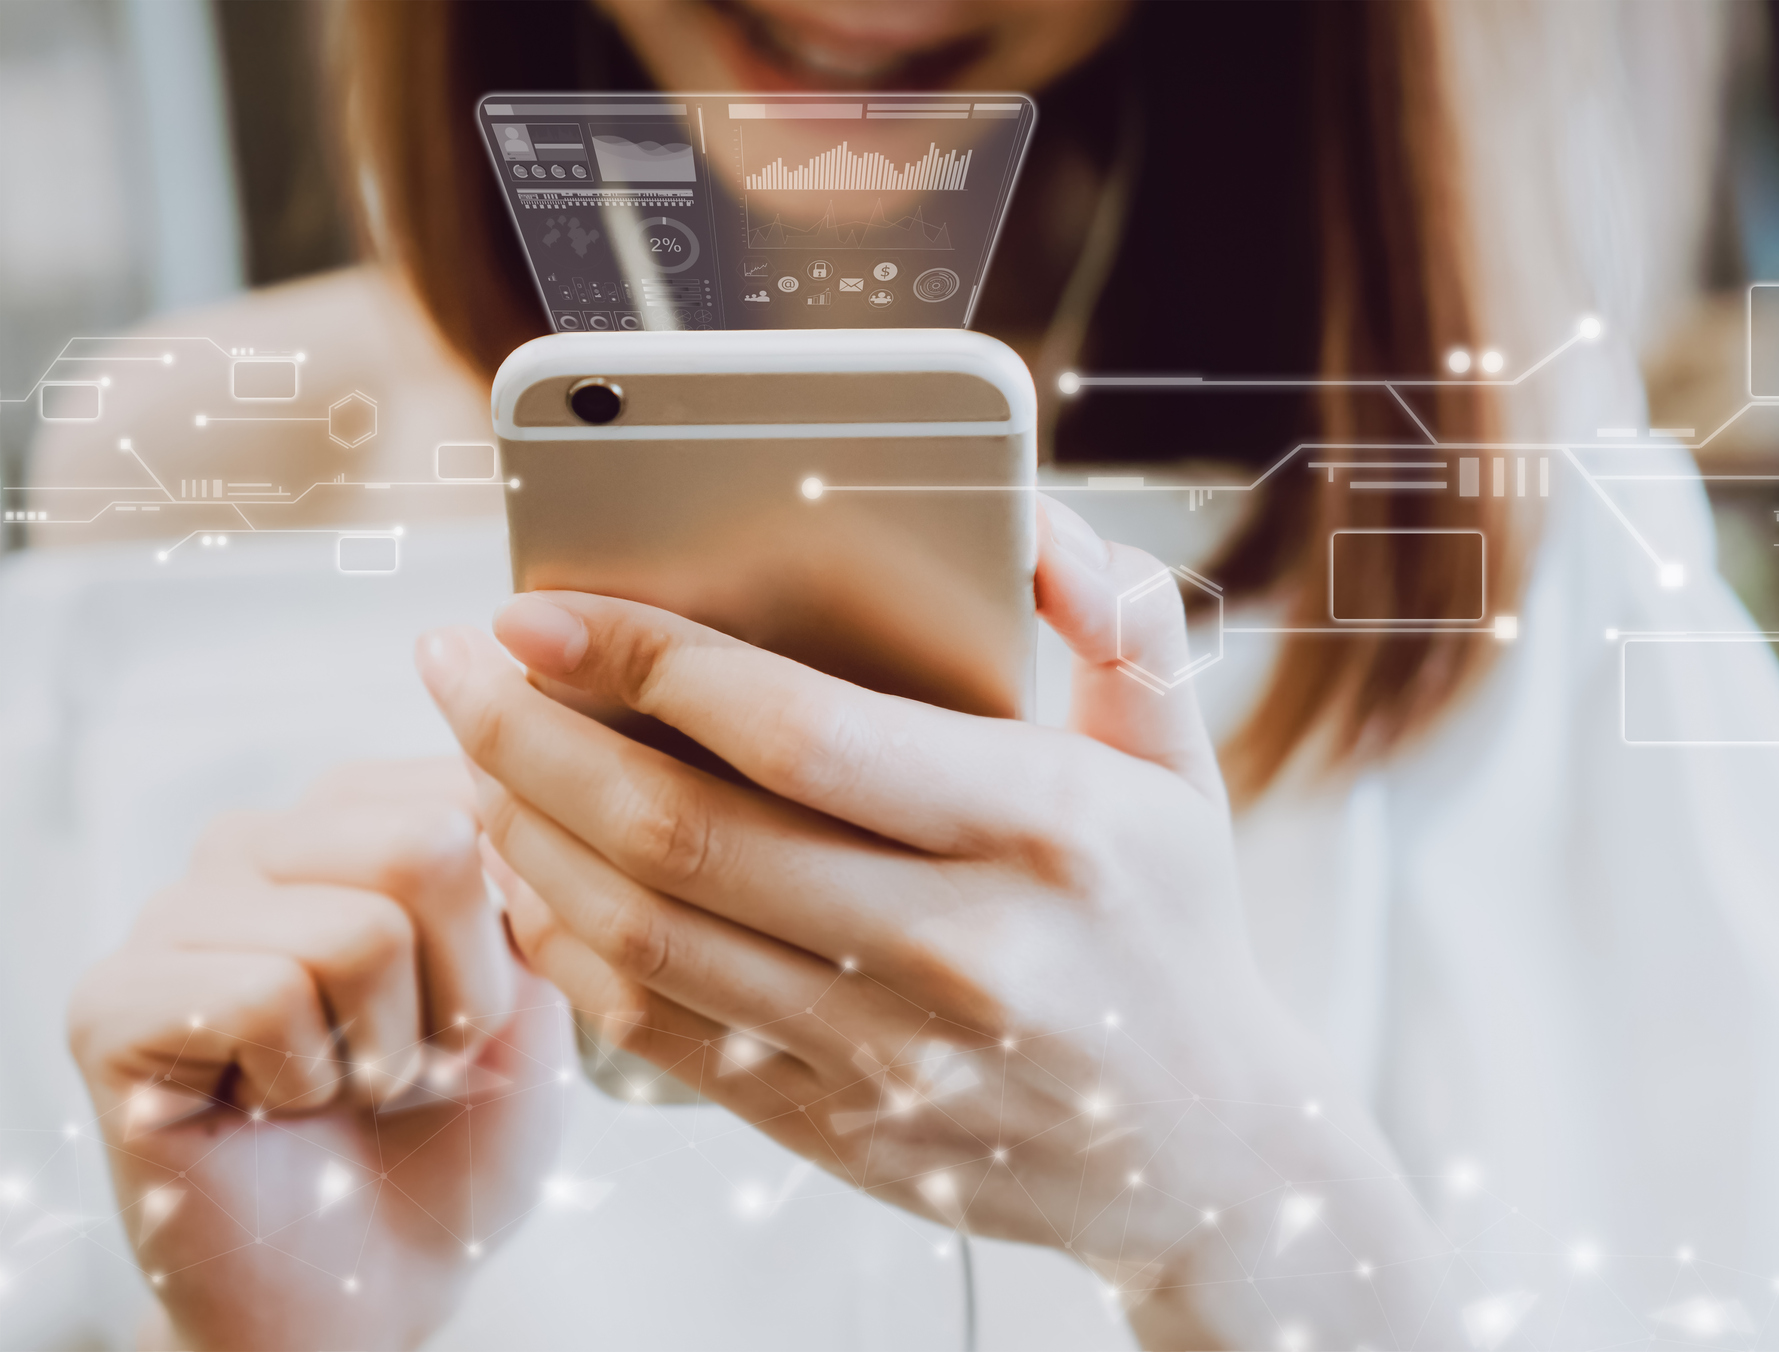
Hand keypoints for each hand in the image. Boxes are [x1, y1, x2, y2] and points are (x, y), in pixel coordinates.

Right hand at [67, 760, 571, 1350]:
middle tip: (417, 1057)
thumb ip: (535, 868)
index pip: (480, 786)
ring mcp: (177, 911)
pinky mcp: (112, 999)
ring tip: (346, 1083)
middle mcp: (262, 836)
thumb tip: (516, 783)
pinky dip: (308, 1080)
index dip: (524, 925)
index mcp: (363, 809)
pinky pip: (267, 997)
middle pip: (425, 845)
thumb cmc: (463, 1126)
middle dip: (462, 989)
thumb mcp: (545, 979)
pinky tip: (275, 1106)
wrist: (380, 1279)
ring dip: (389, 1049)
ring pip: (358, 930)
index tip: (491, 1001)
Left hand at [418, 499, 1462, 1348]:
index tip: (540, 610)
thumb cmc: (1171, 923)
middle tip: (457, 669)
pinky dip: (571, 950)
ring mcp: (891, 1054)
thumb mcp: (1180, 756)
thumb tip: (1025, 511)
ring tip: (476, 760)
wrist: (1205, 1148)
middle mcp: (961, 949)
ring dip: (529, 836)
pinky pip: (659, 1036)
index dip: (645, 659)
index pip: (798, 731)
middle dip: (531, 736)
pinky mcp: (839, 1127)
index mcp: (1043, 828)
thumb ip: (1115, 614)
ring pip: (646, 936)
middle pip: (682, 832)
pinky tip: (537, 880)